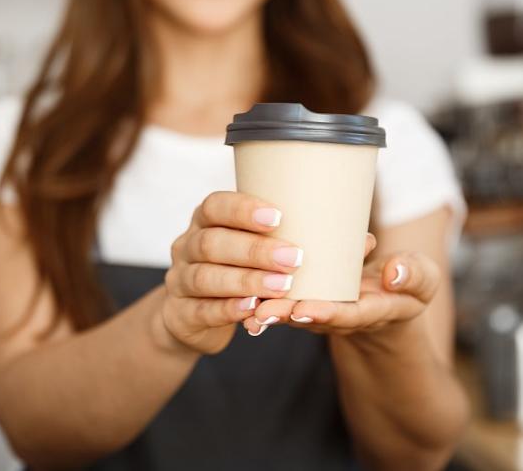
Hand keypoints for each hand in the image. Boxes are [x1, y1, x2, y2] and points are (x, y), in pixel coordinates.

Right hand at [160, 192, 302, 354]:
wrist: (192, 316)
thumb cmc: (234, 271)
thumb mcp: (246, 246)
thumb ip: (275, 235)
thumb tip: (344, 227)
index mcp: (203, 222)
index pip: (214, 206)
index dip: (243, 210)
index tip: (278, 217)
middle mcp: (186, 248)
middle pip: (211, 243)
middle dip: (254, 250)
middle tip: (293, 258)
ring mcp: (179, 281)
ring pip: (205, 277)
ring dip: (246, 281)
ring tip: (282, 286)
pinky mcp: (180, 314)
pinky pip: (202, 310)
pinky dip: (229, 309)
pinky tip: (253, 308)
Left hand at [241, 235, 441, 338]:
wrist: (388, 299)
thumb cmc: (407, 285)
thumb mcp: (423, 280)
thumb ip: (415, 275)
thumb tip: (394, 272)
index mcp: (373, 311)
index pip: (349, 315)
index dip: (327, 313)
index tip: (305, 309)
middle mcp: (342, 316)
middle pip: (311, 318)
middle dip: (286, 315)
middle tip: (262, 312)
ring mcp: (321, 311)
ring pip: (292, 312)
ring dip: (268, 310)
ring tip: (245, 307)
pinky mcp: (305, 300)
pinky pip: (283, 301)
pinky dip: (264, 298)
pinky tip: (239, 295)